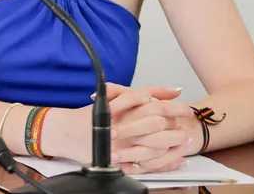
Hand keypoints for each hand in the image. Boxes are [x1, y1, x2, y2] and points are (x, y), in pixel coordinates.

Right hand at [41, 83, 184, 167]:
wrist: (66, 133)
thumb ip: (143, 92)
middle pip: (157, 122)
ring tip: (185, 139)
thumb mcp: (114, 97)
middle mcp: (121, 124)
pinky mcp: (121, 160)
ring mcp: (122, 144)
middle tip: (187, 123)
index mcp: (121, 108)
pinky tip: (178, 160)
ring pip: (156, 143)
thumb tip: (175, 90)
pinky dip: (166, 162)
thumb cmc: (90, 116)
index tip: (187, 109)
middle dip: (176, 123)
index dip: (174, 106)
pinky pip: (149, 163)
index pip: (154, 103)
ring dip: (174, 142)